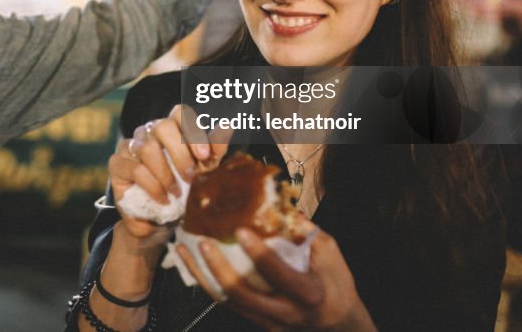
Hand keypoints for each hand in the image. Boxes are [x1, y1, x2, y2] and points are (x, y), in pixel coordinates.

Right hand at [109, 104, 228, 242]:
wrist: (160, 220)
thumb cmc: (183, 189)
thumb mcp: (203, 172)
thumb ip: (214, 150)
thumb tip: (227, 126)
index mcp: (171, 129)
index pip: (179, 113)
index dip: (192, 129)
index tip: (205, 155)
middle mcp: (149, 132)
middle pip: (162, 126)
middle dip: (180, 153)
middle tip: (192, 177)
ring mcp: (130, 146)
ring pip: (148, 148)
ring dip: (166, 174)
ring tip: (177, 193)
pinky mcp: (117, 164)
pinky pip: (136, 169)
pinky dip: (153, 186)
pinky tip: (163, 199)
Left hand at [177, 225, 376, 331]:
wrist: (337, 322)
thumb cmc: (335, 282)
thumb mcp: (330, 253)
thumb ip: (305, 230)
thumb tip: (278, 203)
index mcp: (308, 293)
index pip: (281, 275)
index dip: (260, 255)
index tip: (242, 230)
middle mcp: (285, 312)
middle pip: (244, 295)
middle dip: (219, 270)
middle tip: (203, 242)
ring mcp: (268, 322)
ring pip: (228, 302)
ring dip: (202, 276)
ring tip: (184, 250)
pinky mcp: (256, 322)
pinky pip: (226, 303)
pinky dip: (205, 283)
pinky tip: (191, 263)